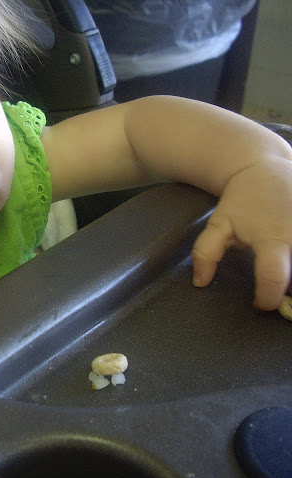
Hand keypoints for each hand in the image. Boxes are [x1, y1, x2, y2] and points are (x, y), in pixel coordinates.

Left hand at [191, 156, 291, 309]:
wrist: (265, 167)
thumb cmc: (242, 201)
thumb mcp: (218, 224)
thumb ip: (205, 254)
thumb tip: (200, 282)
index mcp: (272, 237)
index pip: (274, 277)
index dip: (268, 298)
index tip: (260, 304)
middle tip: (284, 293)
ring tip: (289, 276)